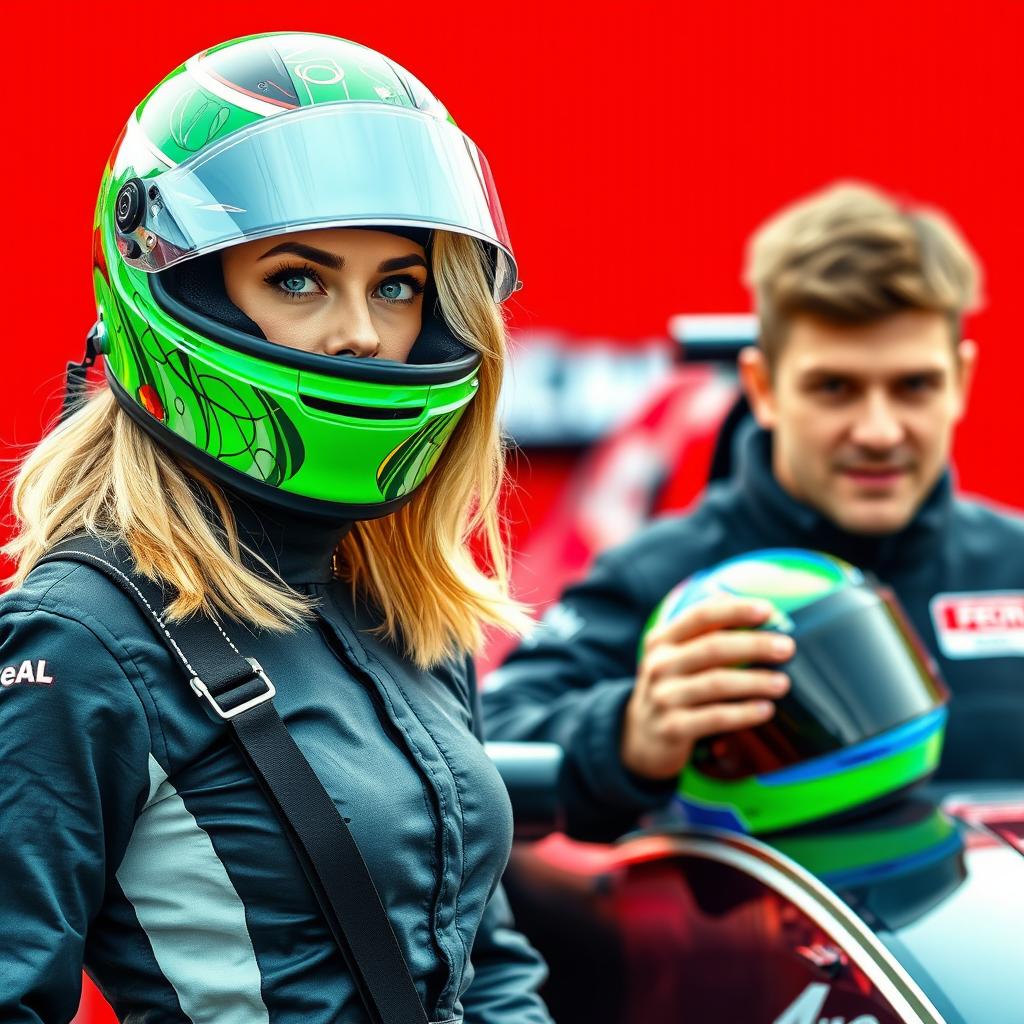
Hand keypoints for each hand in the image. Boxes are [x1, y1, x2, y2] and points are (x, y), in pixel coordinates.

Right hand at [621, 597, 793, 780]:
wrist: (640, 738)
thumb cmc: (672, 688)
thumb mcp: (676, 656)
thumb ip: (703, 632)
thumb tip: (741, 599)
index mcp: (662, 640)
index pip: (700, 615)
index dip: (734, 610)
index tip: (768, 609)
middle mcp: (659, 664)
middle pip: (712, 647)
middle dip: (754, 645)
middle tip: (787, 647)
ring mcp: (663, 696)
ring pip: (716, 683)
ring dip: (754, 681)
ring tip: (783, 683)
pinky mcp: (672, 728)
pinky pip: (715, 717)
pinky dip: (743, 713)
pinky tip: (766, 710)